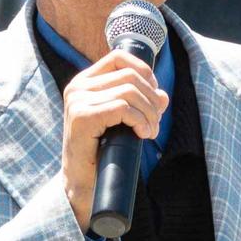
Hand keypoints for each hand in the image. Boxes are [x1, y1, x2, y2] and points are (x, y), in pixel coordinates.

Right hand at [59, 50, 168, 230]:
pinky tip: (142, 135)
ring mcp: (77, 100)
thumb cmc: (102, 150)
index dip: (145, 72)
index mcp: (84, 82)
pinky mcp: (82, 117)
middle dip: (152, 99)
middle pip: (130, 76)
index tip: (154, 95)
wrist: (83, 182)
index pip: (119, 57)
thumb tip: (162, 96)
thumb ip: (139, 103)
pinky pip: (123, 108)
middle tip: (156, 122)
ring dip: (149, 113)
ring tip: (151, 132)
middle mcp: (78, 87)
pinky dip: (140, 121)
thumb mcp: (122, 120)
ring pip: (130, 92)